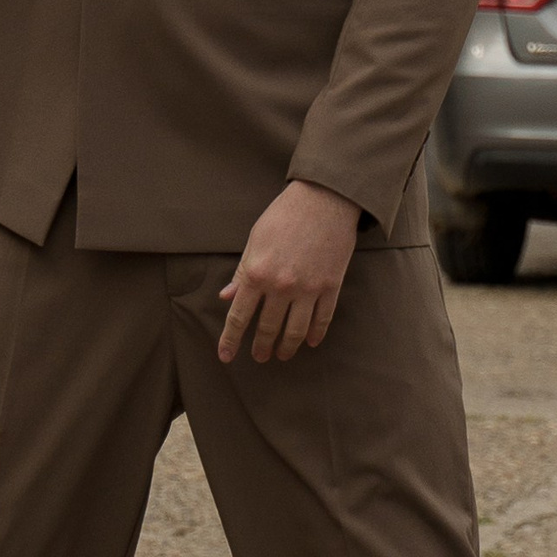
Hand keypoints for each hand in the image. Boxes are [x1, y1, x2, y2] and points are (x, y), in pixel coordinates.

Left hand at [216, 181, 361, 365]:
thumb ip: (242, 272)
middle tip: (259, 357)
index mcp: (257, 273)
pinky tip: (311, 342)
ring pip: (296, 330)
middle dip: (261, 347)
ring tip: (282, 355)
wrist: (324, 199)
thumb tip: (227, 297)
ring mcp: (308, 289)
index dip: (230, 339)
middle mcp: (281, 286)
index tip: (225, 356)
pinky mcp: (331, 286)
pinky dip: (316, 334)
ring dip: (287, 347)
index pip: (239, 316)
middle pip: (268, 328)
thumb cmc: (284, 216)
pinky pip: (322, 319)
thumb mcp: (255, 240)